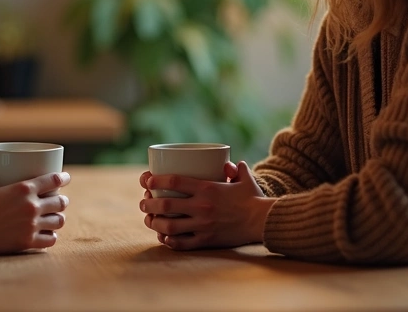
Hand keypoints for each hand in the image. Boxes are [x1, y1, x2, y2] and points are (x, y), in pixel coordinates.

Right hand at [0, 165, 71, 253]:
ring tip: (56, 218)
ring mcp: (31, 225)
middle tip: (60, 200)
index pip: (53, 180)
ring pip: (59, 221)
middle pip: (60, 202)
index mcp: (23, 189)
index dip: (63, 178)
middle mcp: (32, 206)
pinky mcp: (27, 241)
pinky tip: (48, 235)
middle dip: (62, 201)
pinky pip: (50, 240)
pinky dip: (51, 237)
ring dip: (58, 219)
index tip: (66, 177)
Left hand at [139, 161, 275, 250]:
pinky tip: (163, 237)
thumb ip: (235, 169)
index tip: (147, 180)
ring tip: (148, 219)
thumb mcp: (244, 178)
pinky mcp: (207, 240)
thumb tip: (228, 163)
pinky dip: (169, 240)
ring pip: (169, 226)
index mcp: (208, 188)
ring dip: (154, 222)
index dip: (156, 180)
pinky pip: (182, 243)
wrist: (264, 221)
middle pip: (166, 205)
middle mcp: (202, 207)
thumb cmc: (254, 198)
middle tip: (143, 201)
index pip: (174, 181)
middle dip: (149, 203)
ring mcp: (203, 225)